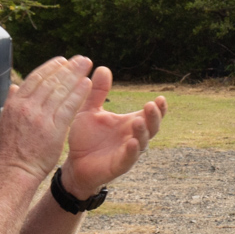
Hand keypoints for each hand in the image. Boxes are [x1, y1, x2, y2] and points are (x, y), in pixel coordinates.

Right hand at [0, 56, 96, 183]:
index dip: (50, 68)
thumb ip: (11, 103)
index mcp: (15, 104)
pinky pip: (68, 106)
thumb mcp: (4, 122)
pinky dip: (78, 93)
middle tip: (80, 59)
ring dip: (75, 75)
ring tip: (86, 66)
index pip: (35, 79)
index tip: (62, 61)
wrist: (14, 172)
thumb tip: (15, 87)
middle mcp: (27, 107)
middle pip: (50, 81)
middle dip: (67, 68)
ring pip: (60, 90)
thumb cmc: (11, 151)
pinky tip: (87, 84)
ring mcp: (40, 117)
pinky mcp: (53, 129)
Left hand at [62, 66, 167, 196]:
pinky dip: (132, 151)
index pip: (150, 114)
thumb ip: (98, 92)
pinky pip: (129, 158)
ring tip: (138, 121)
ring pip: (143, 142)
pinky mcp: (119, 165)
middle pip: (152, 127)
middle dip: (154, 117)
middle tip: (150, 105)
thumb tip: (103, 67)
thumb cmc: (85, 137)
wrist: (74, 163)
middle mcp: (133, 137)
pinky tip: (132, 143)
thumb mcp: (90, 111)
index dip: (159, 108)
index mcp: (129, 123)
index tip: (160, 98)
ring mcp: (128, 152)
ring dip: (142, 132)